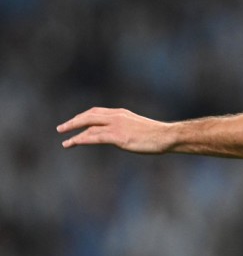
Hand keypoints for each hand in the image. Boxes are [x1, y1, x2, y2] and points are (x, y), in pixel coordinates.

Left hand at [58, 107, 174, 152]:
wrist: (167, 136)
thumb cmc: (158, 135)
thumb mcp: (139, 128)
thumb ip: (127, 129)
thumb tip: (123, 138)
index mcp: (121, 113)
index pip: (97, 112)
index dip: (83, 117)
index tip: (75, 122)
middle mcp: (116, 116)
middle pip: (88, 116)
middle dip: (73, 122)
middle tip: (62, 128)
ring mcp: (116, 126)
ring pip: (88, 126)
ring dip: (73, 132)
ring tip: (64, 140)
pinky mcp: (117, 136)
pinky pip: (93, 137)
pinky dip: (80, 139)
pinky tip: (72, 143)